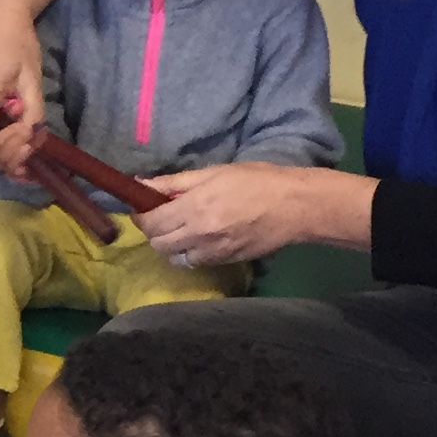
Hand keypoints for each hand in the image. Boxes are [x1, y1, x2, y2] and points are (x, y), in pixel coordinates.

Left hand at [136, 164, 374, 267]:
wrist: (295, 206)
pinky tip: (200, 240)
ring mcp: (214, 251)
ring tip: (181, 231)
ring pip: (175, 258)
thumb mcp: (214, 173)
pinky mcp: (226, 261)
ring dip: (172, 246)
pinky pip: (196, 263)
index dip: (142, 217)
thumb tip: (141, 183)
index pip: (152, 223)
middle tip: (163, 218)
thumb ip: (175, 182)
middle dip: (155, 232)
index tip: (144, 209)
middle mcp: (200, 234)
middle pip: (159, 244)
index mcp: (194, 208)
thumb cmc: (256, 180)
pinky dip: (191, 254)